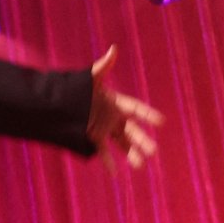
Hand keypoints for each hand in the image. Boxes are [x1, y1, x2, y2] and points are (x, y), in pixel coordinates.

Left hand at [87, 46, 162, 169]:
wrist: (62, 100)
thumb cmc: (79, 86)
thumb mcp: (91, 77)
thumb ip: (103, 66)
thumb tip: (114, 49)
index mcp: (116, 101)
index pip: (136, 108)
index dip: (147, 114)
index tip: (161, 121)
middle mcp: (114, 117)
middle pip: (131, 130)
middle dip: (142, 140)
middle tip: (153, 150)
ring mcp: (105, 128)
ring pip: (121, 142)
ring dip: (130, 153)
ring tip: (140, 165)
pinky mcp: (93, 137)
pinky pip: (103, 151)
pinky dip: (108, 162)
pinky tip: (116, 173)